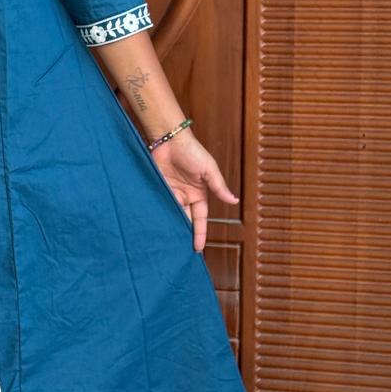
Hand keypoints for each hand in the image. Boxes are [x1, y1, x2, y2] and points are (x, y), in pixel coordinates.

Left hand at [151, 130, 237, 252]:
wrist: (170, 139)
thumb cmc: (192, 151)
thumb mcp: (209, 170)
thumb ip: (219, 187)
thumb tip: (234, 201)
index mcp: (199, 194)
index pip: (200, 219)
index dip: (199, 234)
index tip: (197, 249)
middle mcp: (185, 197)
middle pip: (185, 220)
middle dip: (184, 234)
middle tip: (180, 253)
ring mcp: (171, 194)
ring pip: (171, 215)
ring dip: (170, 227)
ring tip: (168, 245)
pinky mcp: (159, 189)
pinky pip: (159, 206)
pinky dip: (158, 216)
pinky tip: (156, 227)